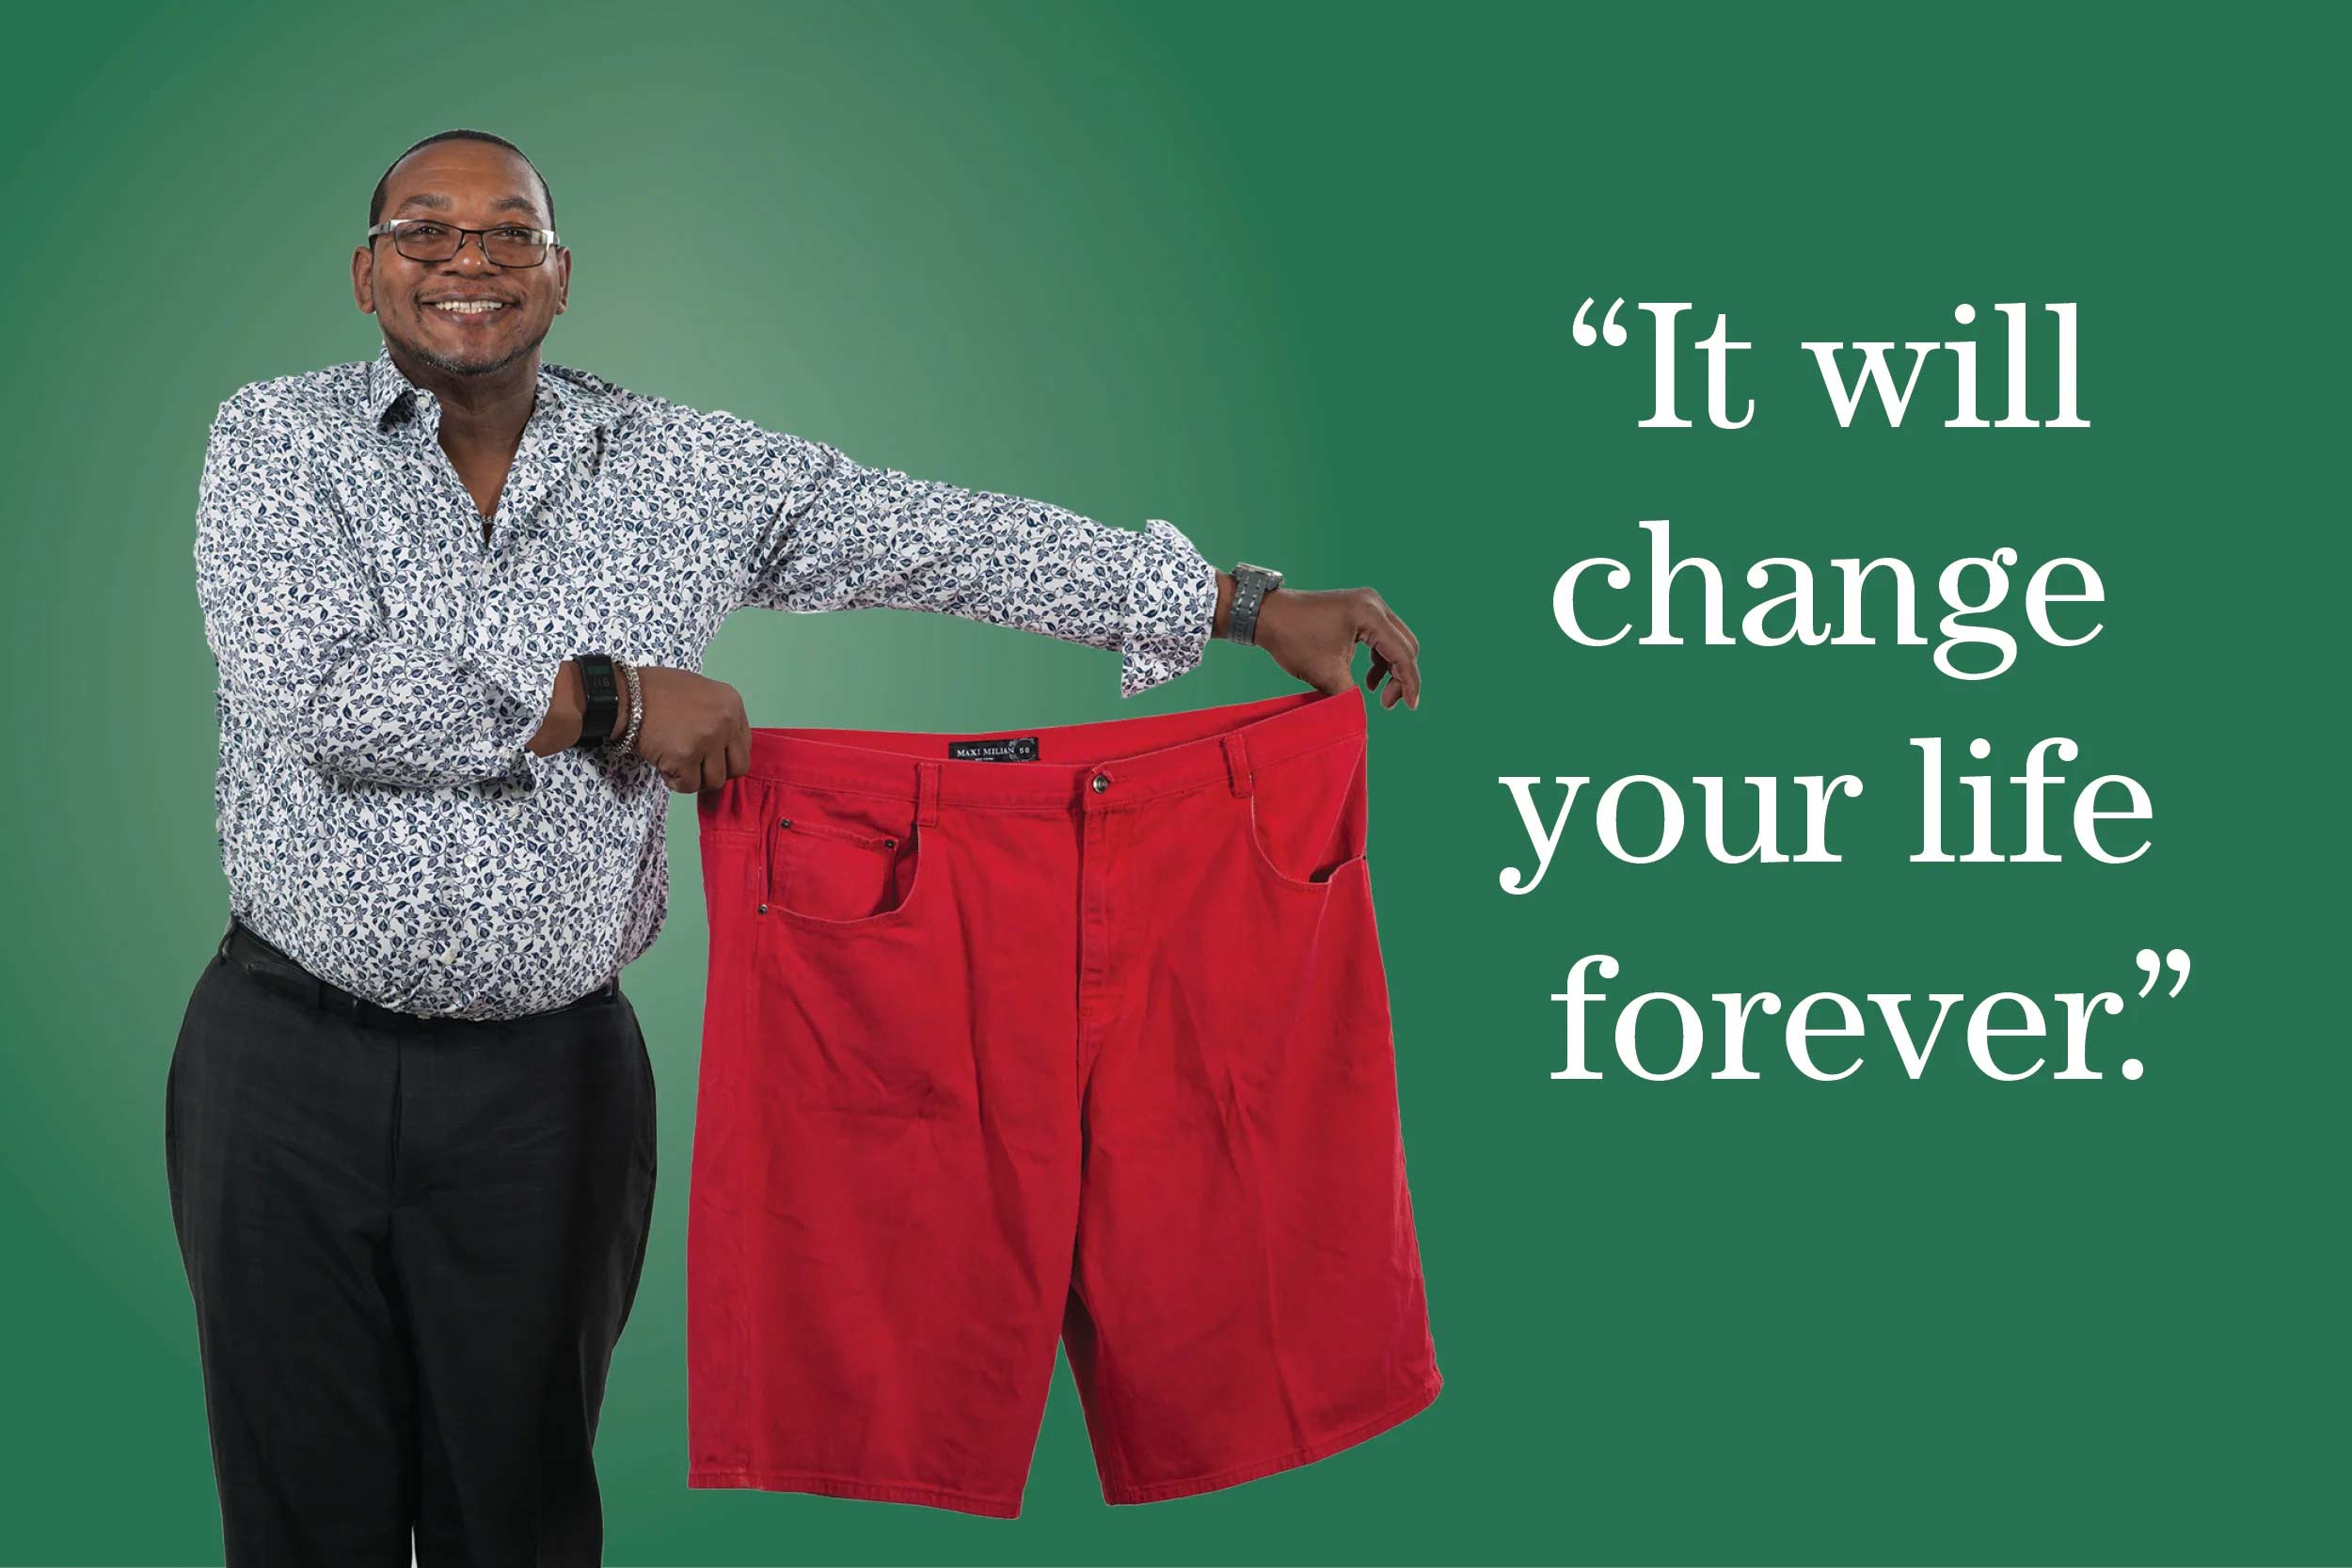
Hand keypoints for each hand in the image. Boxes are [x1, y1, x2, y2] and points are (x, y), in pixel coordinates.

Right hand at [530, 660, 749, 789]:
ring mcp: (707, 740)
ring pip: (714, 781)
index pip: (744, 746)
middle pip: (738, 768)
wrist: (624, 694)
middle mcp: (725, 721)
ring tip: (676, 764)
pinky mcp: (685, 757)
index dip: (725, 756)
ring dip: (694, 778)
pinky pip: (689, 786)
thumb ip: (717, 716)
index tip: (709, 757)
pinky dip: (676, 782)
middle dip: (716, 772)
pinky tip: (664, 766)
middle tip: (696, 767)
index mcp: (732, 704)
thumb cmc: (657, 691)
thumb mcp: (700, 692)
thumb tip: (725, 747)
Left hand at [1247, 583, 1421, 709]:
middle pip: (1405, 645)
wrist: (1267, 614)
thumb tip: (1364, 718)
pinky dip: (1379, 659)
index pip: (1402, 653)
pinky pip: (1381, 636)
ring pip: (1395, 641)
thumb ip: (1351, 696)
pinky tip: (1367, 680)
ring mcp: (1367, 603)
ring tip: (1377, 694)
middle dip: (1401, 677)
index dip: (1409, 683)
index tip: (1409, 707)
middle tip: (1387, 703)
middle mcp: (1374, 603)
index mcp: (1369, 614)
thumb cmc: (1292, 639)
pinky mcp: (1359, 608)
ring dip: (1390, 669)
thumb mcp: (1325, 674)